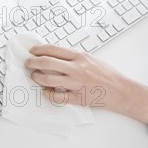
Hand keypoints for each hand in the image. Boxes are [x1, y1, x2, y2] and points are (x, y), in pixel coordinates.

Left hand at [26, 44, 147, 124]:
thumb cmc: (108, 74)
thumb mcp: (92, 58)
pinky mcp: (77, 97)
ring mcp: (76, 83)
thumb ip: (75, 57)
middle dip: (33, 62)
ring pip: (49, 79)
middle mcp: (76, 68)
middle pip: (47, 62)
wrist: (120, 90)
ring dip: (37, 77)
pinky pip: (57, 96)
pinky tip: (46, 91)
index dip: (39, 49)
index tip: (33, 51)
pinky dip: (48, 93)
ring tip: (34, 76)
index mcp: (80, 56)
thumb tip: (58, 55)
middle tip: (28, 63)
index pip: (53, 50)